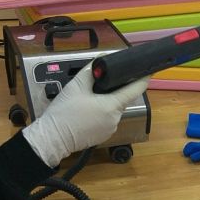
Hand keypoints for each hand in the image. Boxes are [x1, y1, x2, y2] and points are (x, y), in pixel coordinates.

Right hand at [22, 65, 148, 167]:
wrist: (52, 138)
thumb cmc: (64, 113)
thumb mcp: (76, 86)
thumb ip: (91, 71)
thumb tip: (101, 61)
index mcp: (113, 106)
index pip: (135, 90)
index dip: (142, 79)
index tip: (147, 71)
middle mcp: (115, 119)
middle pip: (122, 99)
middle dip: (114, 90)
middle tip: (101, 83)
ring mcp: (110, 129)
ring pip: (113, 109)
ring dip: (106, 102)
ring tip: (89, 98)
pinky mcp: (103, 135)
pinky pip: (107, 120)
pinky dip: (101, 113)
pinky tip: (87, 110)